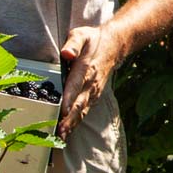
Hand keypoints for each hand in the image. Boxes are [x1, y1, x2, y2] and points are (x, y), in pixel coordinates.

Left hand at [58, 25, 118, 140]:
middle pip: (79, 104)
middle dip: (69, 119)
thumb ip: (73, 43)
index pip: (76, 86)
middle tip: (58, 132)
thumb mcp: (81, 35)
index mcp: (86, 68)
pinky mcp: (94, 96)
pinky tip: (67, 132)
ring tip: (61, 137)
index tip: (62, 110)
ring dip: (72, 124)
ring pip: (82, 111)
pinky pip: (85, 111)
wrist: (115, 46)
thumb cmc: (94, 40)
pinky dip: (76, 122)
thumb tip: (66, 53)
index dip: (69, 98)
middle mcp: (91, 83)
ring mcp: (94, 91)